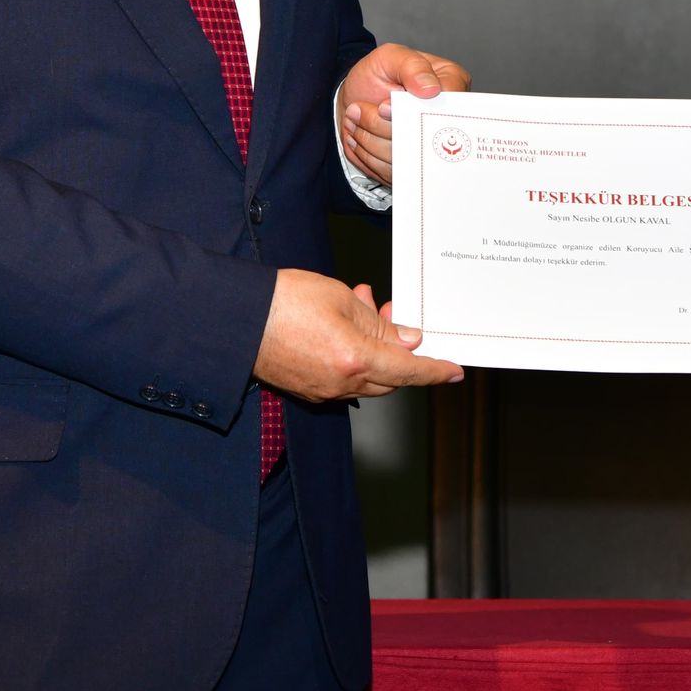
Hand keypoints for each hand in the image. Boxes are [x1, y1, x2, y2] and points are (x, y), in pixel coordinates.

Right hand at [253, 269, 463, 400]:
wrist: (236, 318)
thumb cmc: (283, 301)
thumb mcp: (341, 299)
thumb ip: (378, 323)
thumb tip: (406, 340)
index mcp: (354, 359)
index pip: (409, 371)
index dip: (435, 371)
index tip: (454, 371)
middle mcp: (340, 383)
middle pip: (390, 378)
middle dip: (400, 349)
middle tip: (395, 314)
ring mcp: (322, 390)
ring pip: (368, 378)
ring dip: (376, 348)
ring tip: (365, 307)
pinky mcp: (307, 389)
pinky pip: (344, 379)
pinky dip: (355, 356)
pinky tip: (345, 326)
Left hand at [338, 43, 470, 187]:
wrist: (353, 99)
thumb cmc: (376, 75)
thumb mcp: (390, 57)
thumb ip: (411, 66)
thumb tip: (431, 89)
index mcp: (451, 85)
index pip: (448, 107)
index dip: (414, 111)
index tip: (384, 106)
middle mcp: (446, 118)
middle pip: (424, 137)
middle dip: (384, 127)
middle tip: (360, 111)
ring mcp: (430, 145)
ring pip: (405, 157)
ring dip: (371, 140)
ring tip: (355, 120)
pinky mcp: (412, 165)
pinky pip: (392, 172)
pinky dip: (367, 155)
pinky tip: (358, 136)